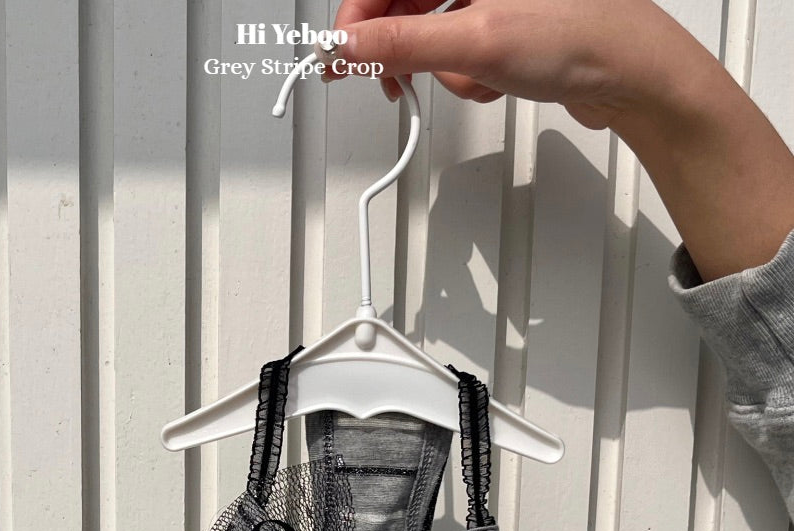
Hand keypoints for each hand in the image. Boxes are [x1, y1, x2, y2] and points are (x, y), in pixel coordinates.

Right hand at [325, 0, 793, 282]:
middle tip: (387, 81)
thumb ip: (401, 44)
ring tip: (473, 77)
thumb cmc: (581, 36)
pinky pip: (463, 48)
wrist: (635, 76)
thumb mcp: (475, 42)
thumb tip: (349, 47)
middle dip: (401, 46)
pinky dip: (469, 72)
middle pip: (409, 2)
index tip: (337, 54)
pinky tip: (493, 79)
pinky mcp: (509, 22)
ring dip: (445, 65)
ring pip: (435, 31)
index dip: (358, 17)